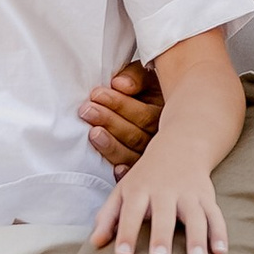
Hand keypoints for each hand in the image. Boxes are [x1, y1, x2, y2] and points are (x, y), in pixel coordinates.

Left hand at [80, 60, 161, 174]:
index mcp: (165, 115)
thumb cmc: (147, 89)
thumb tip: (119, 84)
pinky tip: (116, 169)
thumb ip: (135, 77)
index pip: (144, 115)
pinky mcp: (140, 172)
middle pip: (137, 136)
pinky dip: (125, 175)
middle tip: (87, 110)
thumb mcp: (146, 77)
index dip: (119, 104)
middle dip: (110, 121)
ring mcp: (152, 158)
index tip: (97, 94)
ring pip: (132, 156)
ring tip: (93, 133)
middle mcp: (161, 139)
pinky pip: (133, 176)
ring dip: (111, 145)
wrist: (159, 102)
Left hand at [90, 144, 227, 253]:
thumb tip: (95, 243)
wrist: (181, 143)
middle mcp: (165, 190)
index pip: (131, 212)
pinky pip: (216, 215)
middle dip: (162, 236)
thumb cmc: (146, 175)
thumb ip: (108, 216)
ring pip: (195, 216)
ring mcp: (189, 193)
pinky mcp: (207, 196)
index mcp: (140, 188)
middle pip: (164, 214)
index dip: (126, 232)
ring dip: (197, 238)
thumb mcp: (123, 189)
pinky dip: (219, 233)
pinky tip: (220, 253)